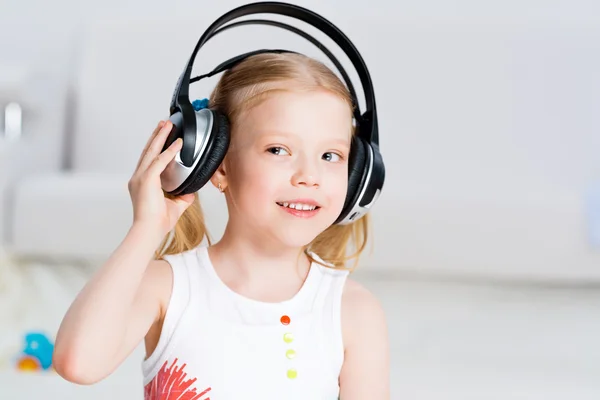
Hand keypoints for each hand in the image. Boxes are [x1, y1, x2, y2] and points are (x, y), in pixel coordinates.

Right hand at [127, 120, 194, 235]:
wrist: (149, 231)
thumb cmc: (157, 223)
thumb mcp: (175, 207)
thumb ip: (183, 198)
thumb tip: (192, 192)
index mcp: (142, 183)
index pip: (148, 160)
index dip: (155, 147)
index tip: (162, 136)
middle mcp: (138, 178)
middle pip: (147, 151)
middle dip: (156, 136)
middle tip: (164, 123)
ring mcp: (140, 178)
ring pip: (151, 151)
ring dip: (160, 136)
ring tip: (167, 124)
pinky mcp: (146, 180)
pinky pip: (159, 161)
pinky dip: (169, 151)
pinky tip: (177, 143)